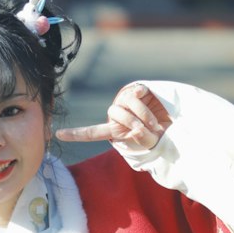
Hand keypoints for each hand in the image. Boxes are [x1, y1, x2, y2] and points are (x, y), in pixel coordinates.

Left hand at [56, 84, 171, 154]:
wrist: (175, 120)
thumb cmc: (161, 135)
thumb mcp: (152, 142)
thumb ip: (142, 139)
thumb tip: (135, 130)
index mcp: (116, 130)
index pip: (93, 133)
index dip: (76, 134)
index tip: (58, 134)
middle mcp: (118, 114)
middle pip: (112, 113)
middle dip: (131, 121)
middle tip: (148, 128)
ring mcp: (127, 101)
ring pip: (124, 103)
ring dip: (142, 113)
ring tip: (154, 122)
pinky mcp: (138, 90)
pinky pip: (135, 92)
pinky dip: (143, 98)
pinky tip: (148, 99)